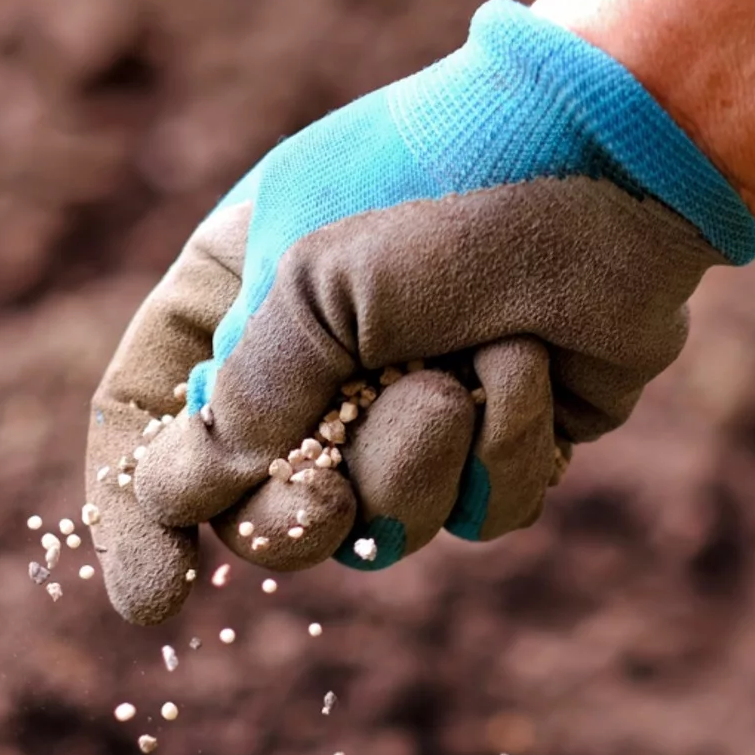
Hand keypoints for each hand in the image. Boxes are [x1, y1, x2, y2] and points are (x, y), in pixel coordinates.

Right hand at [83, 0, 754, 624]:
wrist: (616, 155)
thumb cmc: (444, 186)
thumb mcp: (309, 277)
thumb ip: (247, 396)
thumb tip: (199, 496)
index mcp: (235, 299)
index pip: (145, 422)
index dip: (137, 515)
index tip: (159, 599)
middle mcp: (314, 363)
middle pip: (256, 509)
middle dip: (291, 522)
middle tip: (322, 506)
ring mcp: (410, 407)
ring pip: (379, 527)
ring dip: (415, 463)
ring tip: (457, 374)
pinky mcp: (503, 438)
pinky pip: (480, 515)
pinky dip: (505, 451)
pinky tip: (530, 366)